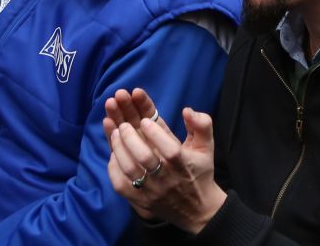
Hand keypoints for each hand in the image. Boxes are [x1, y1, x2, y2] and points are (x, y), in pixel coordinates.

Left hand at [104, 89, 225, 232]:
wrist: (196, 209)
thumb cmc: (199, 171)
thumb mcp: (206, 146)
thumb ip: (202, 125)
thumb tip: (187, 110)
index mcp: (184, 165)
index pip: (169, 150)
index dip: (155, 133)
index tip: (145, 120)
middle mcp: (167, 180)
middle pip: (144, 158)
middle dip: (131, 138)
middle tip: (124, 125)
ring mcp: (151, 192)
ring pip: (129, 170)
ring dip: (119, 149)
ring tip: (115, 134)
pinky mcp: (140, 201)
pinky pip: (120, 185)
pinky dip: (114, 168)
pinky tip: (113, 154)